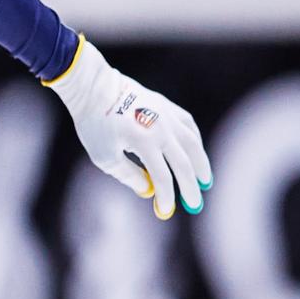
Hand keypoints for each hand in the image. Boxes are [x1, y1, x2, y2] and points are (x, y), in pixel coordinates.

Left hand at [43, 33, 212, 219]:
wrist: (93, 87)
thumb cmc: (94, 123)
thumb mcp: (104, 156)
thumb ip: (128, 175)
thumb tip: (148, 190)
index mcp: (144, 143)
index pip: (162, 177)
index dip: (166, 197)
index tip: (165, 211)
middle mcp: (161, 128)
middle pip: (183, 163)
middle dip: (190, 187)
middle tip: (195, 205)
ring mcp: (166, 115)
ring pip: (192, 142)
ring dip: (201, 163)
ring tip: (205, 181)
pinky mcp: (165, 105)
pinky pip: (187, 125)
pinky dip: (194, 140)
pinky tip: (195, 151)